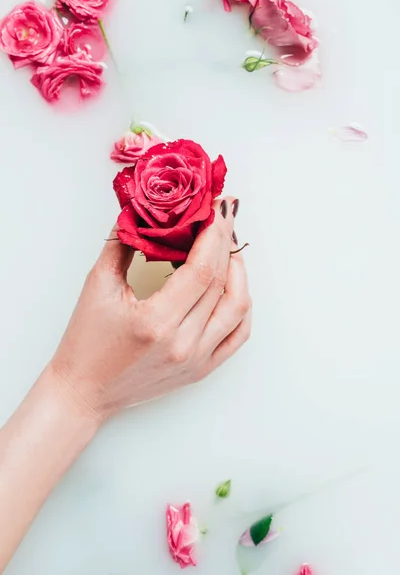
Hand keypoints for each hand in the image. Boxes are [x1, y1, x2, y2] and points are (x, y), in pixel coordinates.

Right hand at [50, 197, 250, 421]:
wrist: (85, 391)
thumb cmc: (86, 341)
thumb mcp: (98, 285)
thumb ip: (122, 242)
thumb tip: (145, 210)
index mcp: (156, 322)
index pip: (202, 269)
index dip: (215, 235)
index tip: (218, 208)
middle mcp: (183, 344)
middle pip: (221, 283)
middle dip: (226, 243)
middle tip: (223, 216)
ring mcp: (197, 360)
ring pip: (238, 308)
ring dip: (239, 273)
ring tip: (229, 248)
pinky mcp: (202, 369)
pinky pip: (238, 335)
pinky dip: (242, 306)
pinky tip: (234, 285)